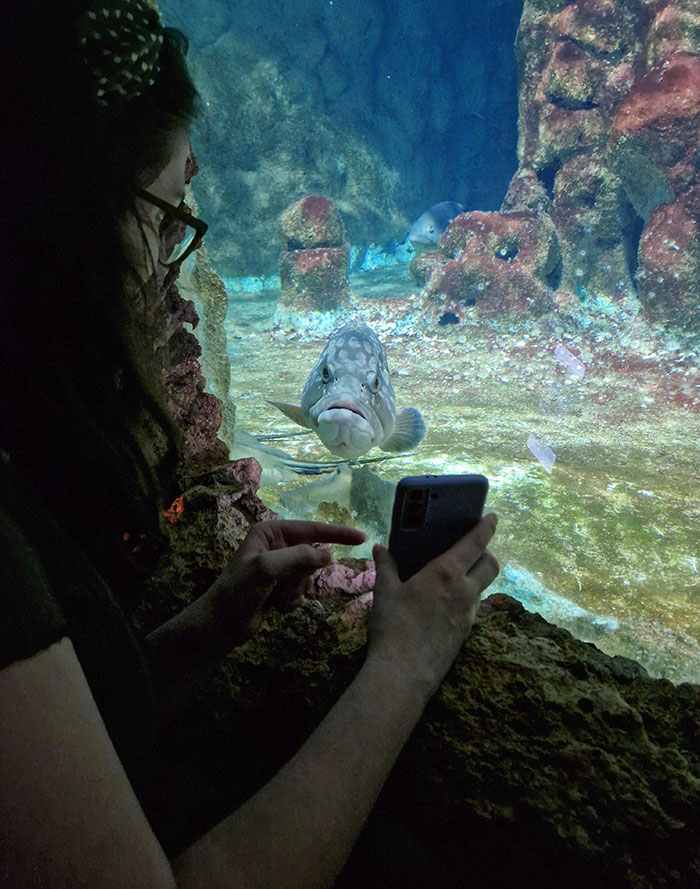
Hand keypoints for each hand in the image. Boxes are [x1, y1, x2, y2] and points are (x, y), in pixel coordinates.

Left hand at [207, 520, 365, 645]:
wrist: (221, 623)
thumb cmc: (238, 590)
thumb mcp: (267, 568)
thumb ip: (299, 557)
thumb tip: (328, 555)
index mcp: (271, 531)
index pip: (312, 529)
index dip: (338, 533)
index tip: (362, 538)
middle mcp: (277, 546)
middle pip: (312, 556)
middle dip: (300, 574)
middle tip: (279, 584)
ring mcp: (280, 567)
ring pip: (308, 577)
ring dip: (293, 591)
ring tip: (271, 597)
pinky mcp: (281, 587)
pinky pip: (302, 592)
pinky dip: (291, 602)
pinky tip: (273, 607)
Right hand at [367, 513, 498, 695]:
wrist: (404, 674)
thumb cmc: (393, 626)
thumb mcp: (384, 593)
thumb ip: (386, 567)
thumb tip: (380, 548)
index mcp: (446, 573)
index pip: (475, 543)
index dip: (486, 527)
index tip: (492, 517)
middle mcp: (464, 591)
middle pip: (490, 565)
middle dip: (487, 553)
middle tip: (474, 550)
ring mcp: (468, 614)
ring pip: (483, 588)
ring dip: (477, 578)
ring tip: (457, 577)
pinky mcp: (466, 634)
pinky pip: (472, 608)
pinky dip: (466, 599)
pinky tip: (446, 604)